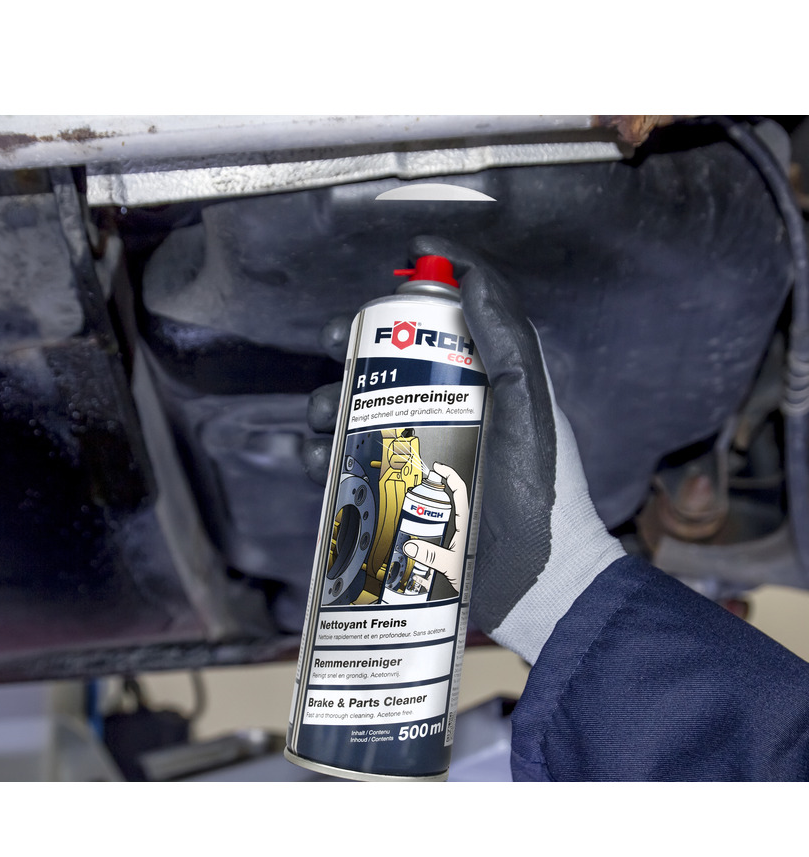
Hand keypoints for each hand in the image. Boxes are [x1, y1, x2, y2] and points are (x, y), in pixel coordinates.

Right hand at [303, 236, 624, 663]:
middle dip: (352, 345)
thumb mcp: (529, 407)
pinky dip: (322, 454)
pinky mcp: (393, 496)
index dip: (412, 293)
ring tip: (322, 411)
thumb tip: (468, 275)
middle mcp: (444, 410)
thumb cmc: (542, 491)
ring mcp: (416, 453)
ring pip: (356, 411)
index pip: (444, 321)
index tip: (389, 276)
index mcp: (482, 381)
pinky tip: (316, 456)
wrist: (534, 581)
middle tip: (335, 341)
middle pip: (387, 363)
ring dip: (328, 399)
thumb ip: (508, 340)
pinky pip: (347, 465)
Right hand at [401, 462, 466, 592]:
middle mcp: (463, 526)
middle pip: (447, 500)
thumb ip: (429, 555)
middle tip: (417, 492)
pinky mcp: (451, 544)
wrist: (477, 593)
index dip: (449, 475)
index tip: (437, 467)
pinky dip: (424, 530)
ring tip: (412, 514)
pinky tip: (415, 534)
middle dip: (431, 495)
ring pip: (441, 515)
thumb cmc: (473, 577)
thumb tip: (410, 544)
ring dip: (426, 513)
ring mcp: (457, 534)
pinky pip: (436, 530)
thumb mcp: (448, 564)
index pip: (459, 491)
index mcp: (466, 523)